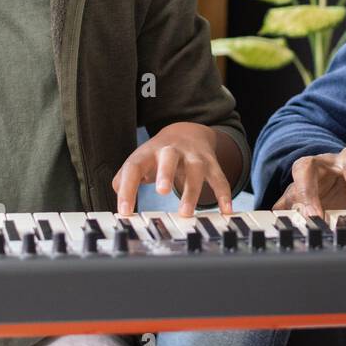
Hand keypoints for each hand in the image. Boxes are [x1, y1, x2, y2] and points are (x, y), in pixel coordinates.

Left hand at [113, 122, 234, 216]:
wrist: (188, 132)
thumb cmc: (158, 155)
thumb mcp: (140, 162)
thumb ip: (124, 180)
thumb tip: (119, 204)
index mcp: (149, 152)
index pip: (134, 167)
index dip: (128, 188)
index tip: (125, 210)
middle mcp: (171, 151)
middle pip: (168, 158)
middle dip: (165, 173)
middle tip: (162, 191)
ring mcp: (193, 156)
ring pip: (195, 170)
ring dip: (192, 191)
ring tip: (186, 212)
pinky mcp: (211, 163)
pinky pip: (219, 178)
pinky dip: (224, 194)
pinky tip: (226, 210)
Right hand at [272, 144, 345, 219]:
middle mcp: (327, 164)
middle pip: (309, 165)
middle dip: (312, 190)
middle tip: (319, 216)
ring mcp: (309, 180)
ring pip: (292, 181)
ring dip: (296, 200)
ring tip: (303, 222)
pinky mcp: (297, 196)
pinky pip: (282, 201)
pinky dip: (280, 213)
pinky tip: (281, 227)